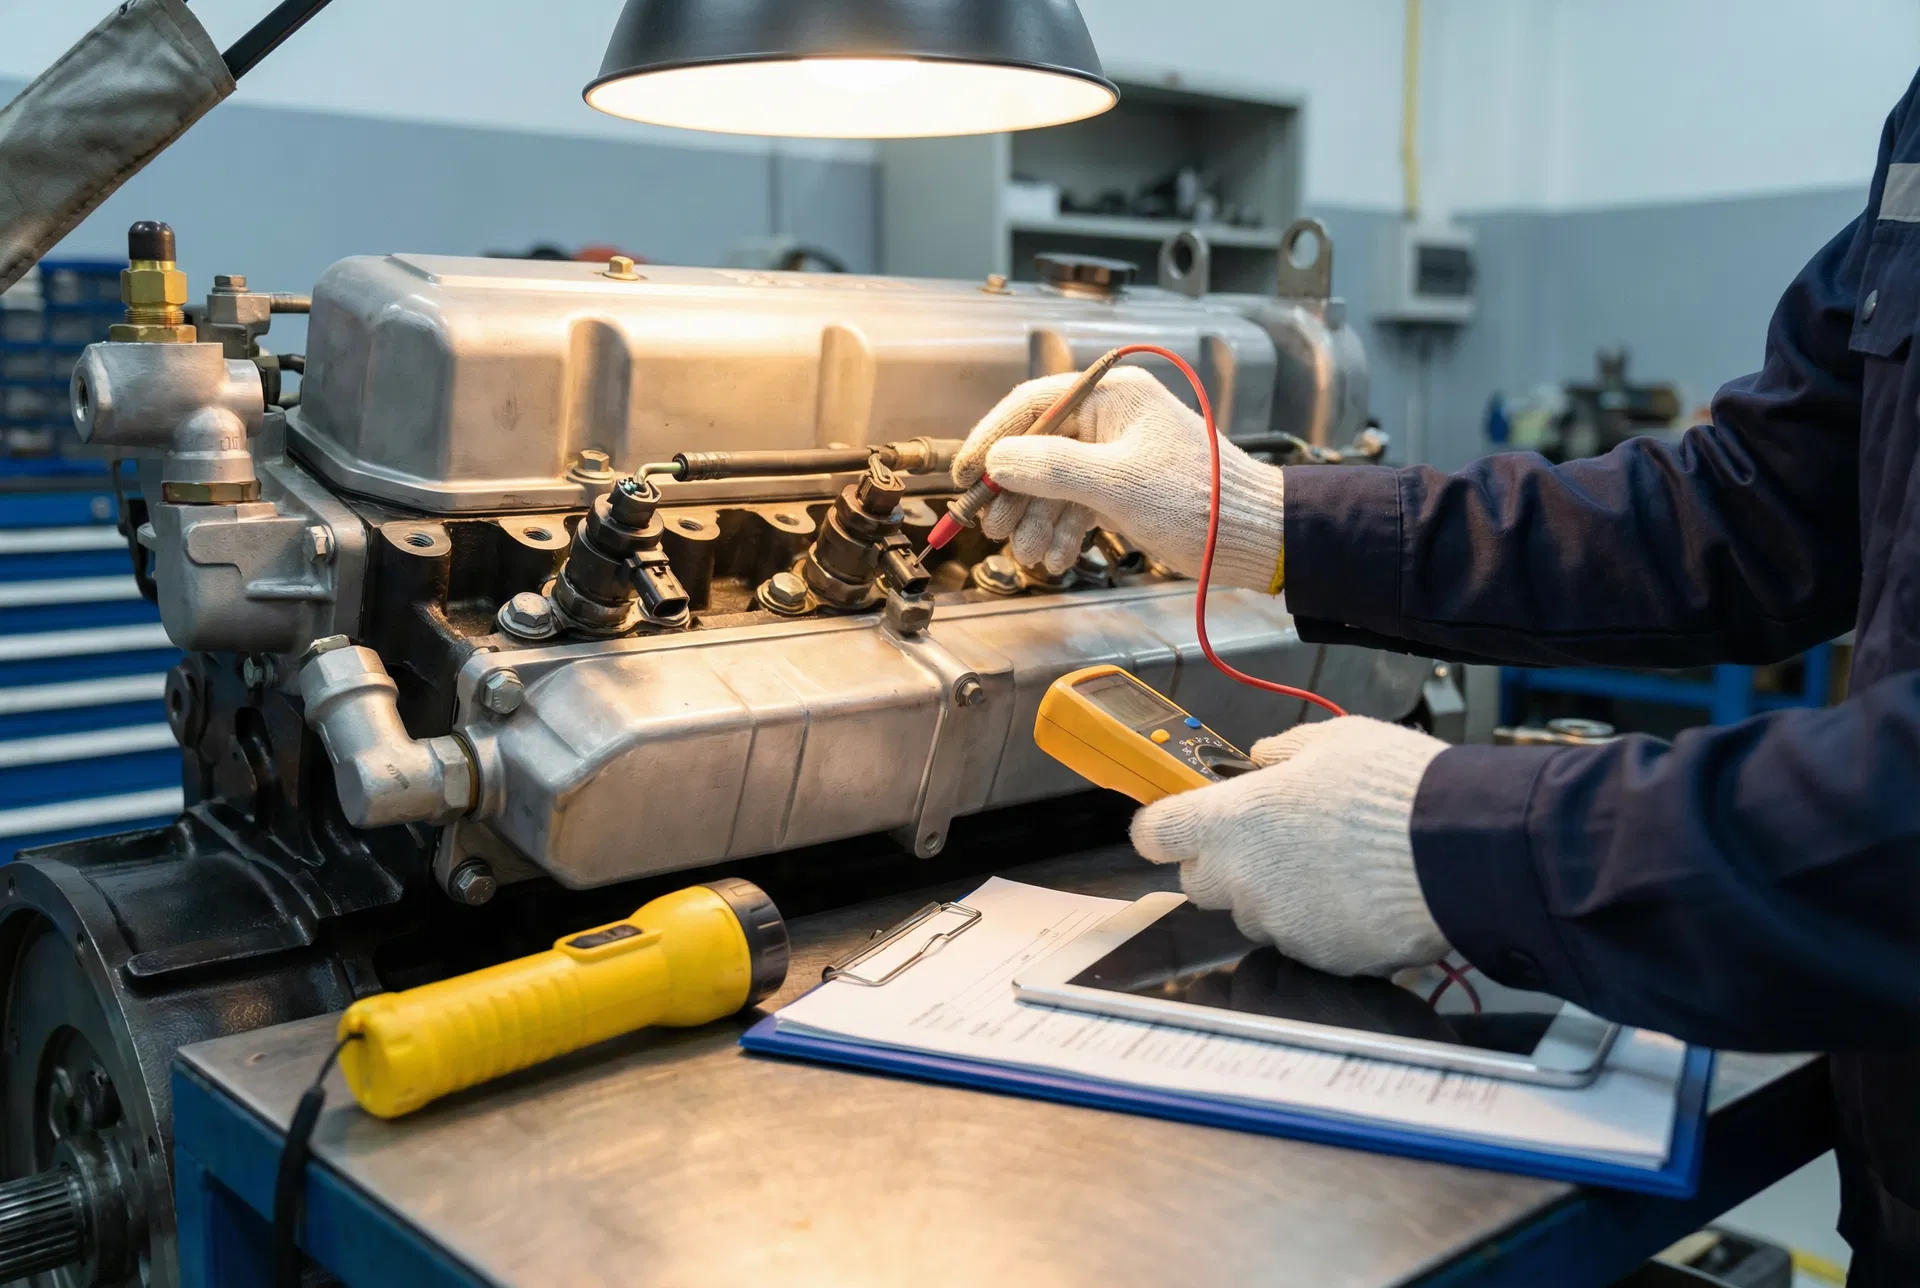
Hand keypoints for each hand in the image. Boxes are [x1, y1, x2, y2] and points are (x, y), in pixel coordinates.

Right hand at [952, 367, 1285, 582]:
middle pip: (1037, 450)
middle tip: (995, 530)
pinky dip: (1063, 531)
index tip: (963, 476)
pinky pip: (1077, 504)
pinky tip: (1058, 559)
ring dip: (1036, 522)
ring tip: (1029, 557)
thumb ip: (1052, 469)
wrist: (1256, 537)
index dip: (991, 440)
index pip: (1032, 406)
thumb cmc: (1199, 502)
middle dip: (1014, 495)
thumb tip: (996, 462)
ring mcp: (1117, 455)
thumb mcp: (1117, 484)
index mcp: (1112, 396)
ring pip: (1054, 484)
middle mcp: (1111, 418)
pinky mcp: (1125, 488)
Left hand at [1130, 717, 1451, 975]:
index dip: (1161, 827)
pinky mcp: (1319, 955)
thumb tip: (1261, 760)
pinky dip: (1317, 919)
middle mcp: (1243, 880)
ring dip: (1274, 891)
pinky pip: (1301, 937)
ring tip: (1330, 861)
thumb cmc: (1395, 789)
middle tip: (1270, 836)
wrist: (1460, 852)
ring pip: (1253, 911)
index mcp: (1232, 821)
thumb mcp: (1331, 741)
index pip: (1155, 834)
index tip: (1173, 822)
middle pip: (1199, 880)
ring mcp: (1279, 925)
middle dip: (1224, 860)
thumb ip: (1280, 753)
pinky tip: (1356, 891)